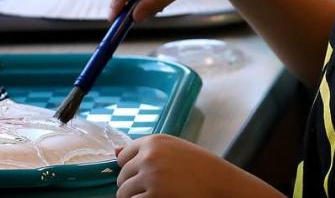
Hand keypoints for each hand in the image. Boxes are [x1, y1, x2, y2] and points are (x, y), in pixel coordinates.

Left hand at [116, 135, 282, 197]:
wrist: (219, 182)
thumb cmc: (197, 166)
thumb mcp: (172, 149)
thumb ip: (144, 150)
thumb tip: (114, 152)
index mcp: (153, 142)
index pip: (122, 157)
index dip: (131, 169)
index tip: (144, 175)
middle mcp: (149, 157)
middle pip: (121, 177)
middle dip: (132, 185)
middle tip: (153, 189)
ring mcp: (150, 178)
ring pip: (123, 193)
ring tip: (154, 196)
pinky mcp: (153, 197)